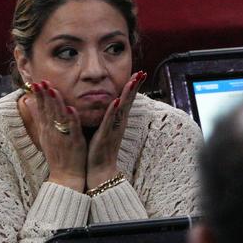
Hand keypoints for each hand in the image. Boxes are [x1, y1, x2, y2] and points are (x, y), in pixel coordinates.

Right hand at [23, 80, 85, 191]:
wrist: (65, 176)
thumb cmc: (57, 155)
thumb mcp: (45, 135)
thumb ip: (39, 118)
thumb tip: (30, 103)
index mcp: (46, 130)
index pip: (41, 110)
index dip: (38, 96)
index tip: (36, 83)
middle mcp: (52, 132)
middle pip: (47, 111)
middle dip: (44, 96)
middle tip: (41, 81)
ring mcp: (62, 137)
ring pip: (58, 117)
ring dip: (55, 103)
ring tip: (53, 90)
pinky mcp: (74, 142)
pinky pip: (72, 129)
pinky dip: (71, 119)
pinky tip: (70, 109)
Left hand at [86, 71, 145, 188]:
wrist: (100, 170)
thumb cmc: (100, 149)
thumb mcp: (105, 129)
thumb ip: (108, 116)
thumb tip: (108, 104)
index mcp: (118, 121)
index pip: (127, 100)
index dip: (133, 87)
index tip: (140, 73)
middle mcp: (119, 123)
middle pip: (129, 101)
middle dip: (135, 86)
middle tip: (142, 72)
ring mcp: (114, 129)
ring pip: (122, 108)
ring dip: (128, 94)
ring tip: (133, 81)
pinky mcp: (105, 136)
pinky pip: (110, 121)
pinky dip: (113, 111)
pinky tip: (116, 101)